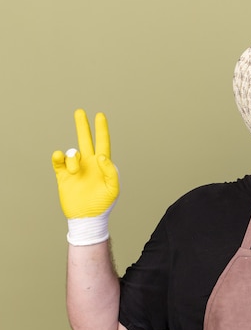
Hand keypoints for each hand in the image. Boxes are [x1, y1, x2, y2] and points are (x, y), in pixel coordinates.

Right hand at [51, 109, 118, 244]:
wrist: (87, 218)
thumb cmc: (103, 204)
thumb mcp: (113, 188)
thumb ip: (110, 171)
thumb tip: (101, 156)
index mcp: (102, 165)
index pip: (102, 143)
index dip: (101, 129)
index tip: (100, 115)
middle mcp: (88, 164)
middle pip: (85, 140)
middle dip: (83, 126)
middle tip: (80, 112)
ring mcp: (76, 169)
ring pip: (72, 152)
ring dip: (72, 158)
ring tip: (75, 171)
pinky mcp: (63, 176)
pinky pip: (58, 161)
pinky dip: (58, 157)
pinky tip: (60, 157)